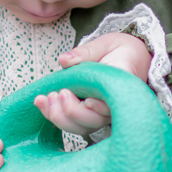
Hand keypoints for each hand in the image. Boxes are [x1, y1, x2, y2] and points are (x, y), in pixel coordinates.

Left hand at [34, 32, 152, 135]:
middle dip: (72, 112)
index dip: (99, 107)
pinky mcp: (89, 115)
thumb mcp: (106, 44)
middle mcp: (113, 106)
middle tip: (58, 93)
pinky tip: (40, 101)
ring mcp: (100, 114)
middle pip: (94, 121)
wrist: (131, 57)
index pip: (113, 105)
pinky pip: (72, 123)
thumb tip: (64, 60)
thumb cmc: (120, 50)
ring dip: (58, 116)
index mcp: (122, 87)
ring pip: (81, 127)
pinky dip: (54, 115)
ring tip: (44, 98)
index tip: (87, 101)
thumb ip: (87, 52)